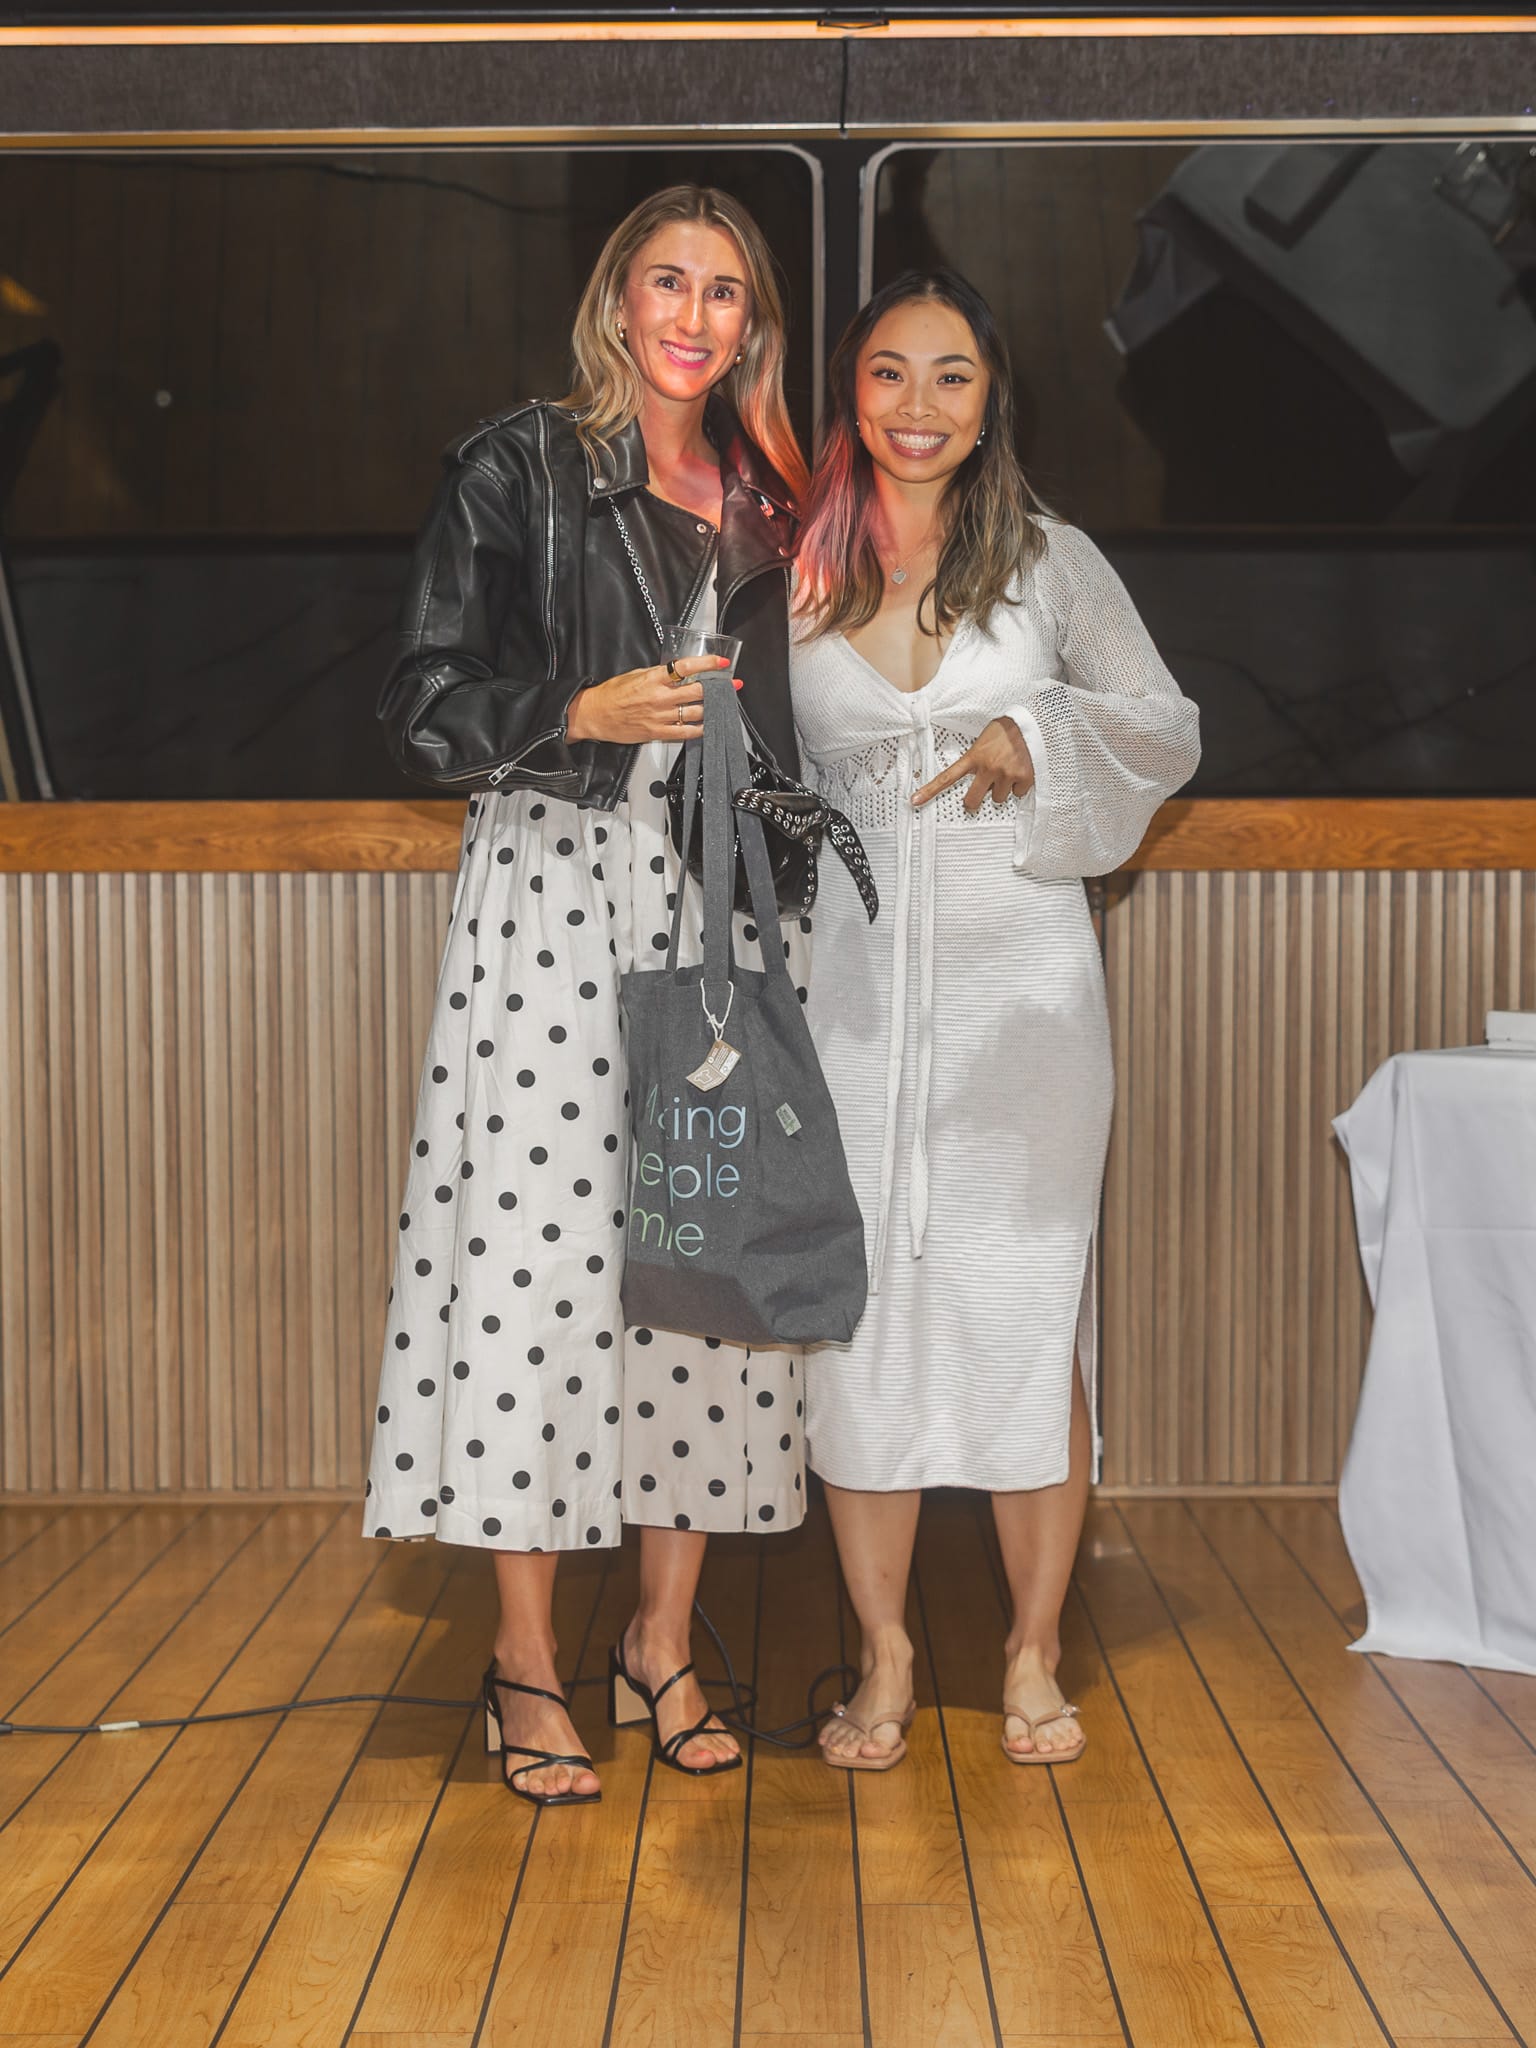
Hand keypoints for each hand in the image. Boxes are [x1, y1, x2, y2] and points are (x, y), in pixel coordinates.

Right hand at [565, 654, 737, 743]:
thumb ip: (659, 674)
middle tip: (730, 685)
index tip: (721, 663)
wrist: (595, 715)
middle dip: (717, 688)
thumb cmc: (612, 694)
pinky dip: (699, 729)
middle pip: (697, 691)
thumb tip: (679, 672)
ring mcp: (659, 716)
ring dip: (712, 708)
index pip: (686, 668)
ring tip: (721, 704)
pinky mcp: (657, 732)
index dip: (707, 664)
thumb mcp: (636, 674)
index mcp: (653, 678)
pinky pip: (685, 733)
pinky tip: (707, 724)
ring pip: (696, 712)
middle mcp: (659, 697)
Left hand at [912, 716, 1034, 812]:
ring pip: (998, 799)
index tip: (914, 801)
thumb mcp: (982, 741)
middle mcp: (988, 768)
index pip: (947, 777)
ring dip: (1001, 789)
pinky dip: (1019, 786)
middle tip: (978, 795)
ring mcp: (1005, 774)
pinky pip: (1017, 794)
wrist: (1030, 722)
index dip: (930, 791)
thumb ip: (976, 760)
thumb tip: (977, 781)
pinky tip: (1020, 770)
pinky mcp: (1023, 778)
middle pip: (972, 800)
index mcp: (974, 757)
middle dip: (973, 801)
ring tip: (1007, 770)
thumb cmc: (1005, 730)